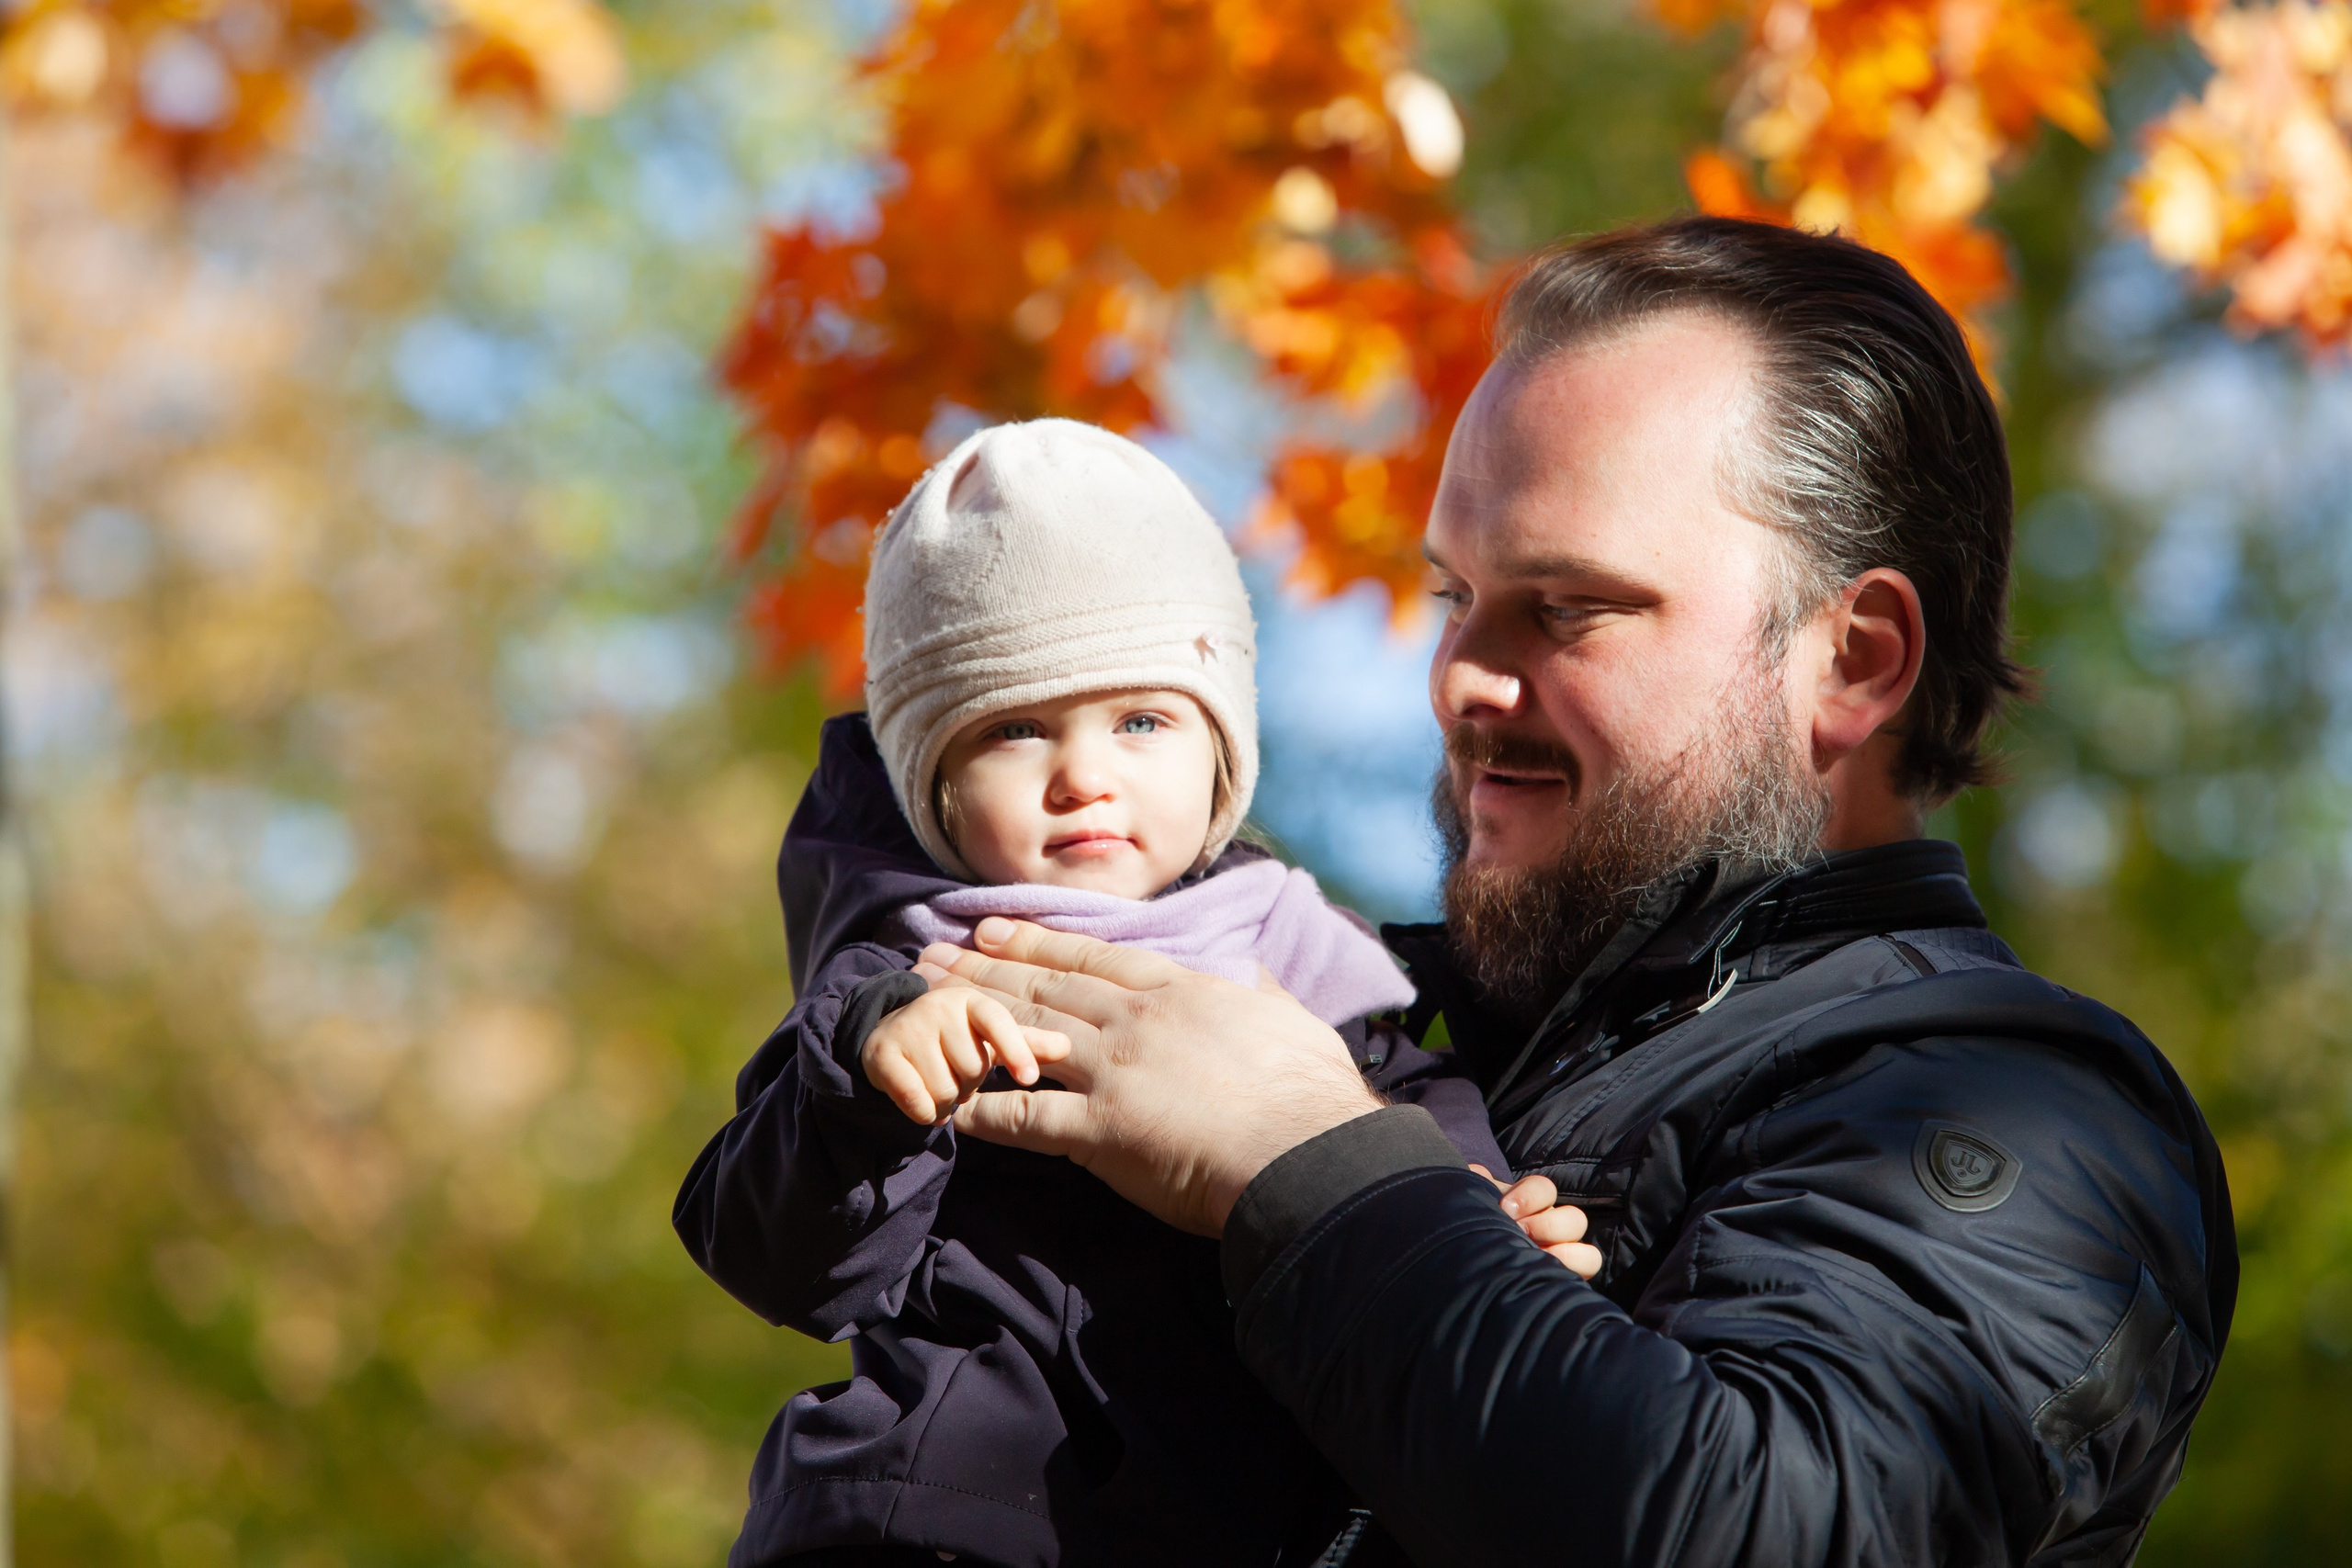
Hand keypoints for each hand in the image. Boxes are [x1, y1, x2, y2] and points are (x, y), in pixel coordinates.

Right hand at [860, 983, 1070, 1125]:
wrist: (888, 1035)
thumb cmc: (954, 1040)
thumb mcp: (990, 1037)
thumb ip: (1028, 1041)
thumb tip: (1067, 1045)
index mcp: (972, 1001)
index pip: (998, 1024)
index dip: (1015, 1050)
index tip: (1030, 1078)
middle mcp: (938, 1006)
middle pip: (972, 1070)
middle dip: (969, 1085)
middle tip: (957, 1076)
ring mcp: (907, 1027)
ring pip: (945, 1090)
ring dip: (946, 1101)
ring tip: (938, 1084)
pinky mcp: (880, 1053)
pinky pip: (916, 1100)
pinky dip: (923, 1112)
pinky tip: (919, 1100)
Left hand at [920, 918, 1382, 1235]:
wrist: (1307, 1152)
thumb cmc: (1311, 1093)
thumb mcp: (1292, 1021)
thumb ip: (1263, 994)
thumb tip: (1259, 975)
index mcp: (1181, 991)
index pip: (1094, 957)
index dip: (1035, 941)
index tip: (991, 927)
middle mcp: (1135, 1021)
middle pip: (1043, 986)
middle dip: (981, 969)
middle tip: (931, 955)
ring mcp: (1113, 1072)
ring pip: (1022, 1034)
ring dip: (965, 1020)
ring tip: (920, 1006)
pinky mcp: (1100, 1131)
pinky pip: (1024, 1117)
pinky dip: (980, 1109)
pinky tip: (945, 1104)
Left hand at [1472, 1165, 1603, 1278]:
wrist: (1467, 1269)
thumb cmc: (1473, 1231)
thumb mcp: (1472, 1208)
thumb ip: (1474, 1188)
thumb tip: (1478, 1173)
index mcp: (1531, 1206)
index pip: (1545, 1190)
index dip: (1530, 1196)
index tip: (1505, 1208)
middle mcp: (1552, 1230)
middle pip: (1575, 1220)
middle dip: (1549, 1226)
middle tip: (1521, 1233)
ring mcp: (1562, 1258)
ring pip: (1588, 1255)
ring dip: (1566, 1255)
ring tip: (1536, 1259)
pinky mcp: (1565, 1282)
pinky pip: (1584, 1280)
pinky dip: (1572, 1276)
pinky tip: (1539, 1279)